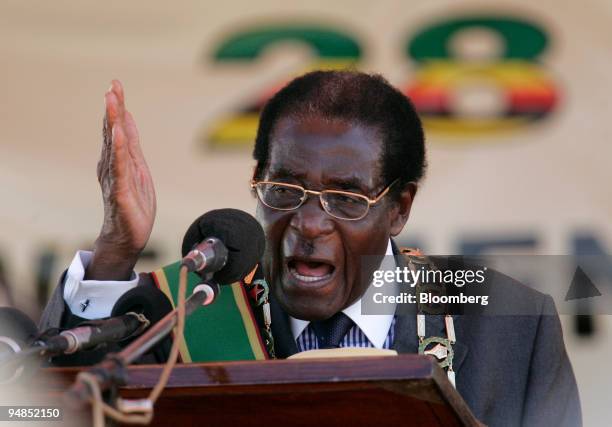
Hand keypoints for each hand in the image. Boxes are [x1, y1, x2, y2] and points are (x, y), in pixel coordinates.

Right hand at [85, 80, 155, 280]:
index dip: (117, 106)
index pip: (117, 128)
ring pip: (113, 145)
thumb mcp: (137, 168)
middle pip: (112, 132)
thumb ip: (130, 144)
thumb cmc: (133, 203)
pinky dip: (117, 149)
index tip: (116, 84)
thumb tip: (126, 118)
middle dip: (113, 108)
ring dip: (113, 122)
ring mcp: (115, 178)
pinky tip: (117, 134)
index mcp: (118, 159)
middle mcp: (112, 165)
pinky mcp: (119, 192)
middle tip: (113, 86)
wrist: (128, 236)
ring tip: (112, 102)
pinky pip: (119, 168)